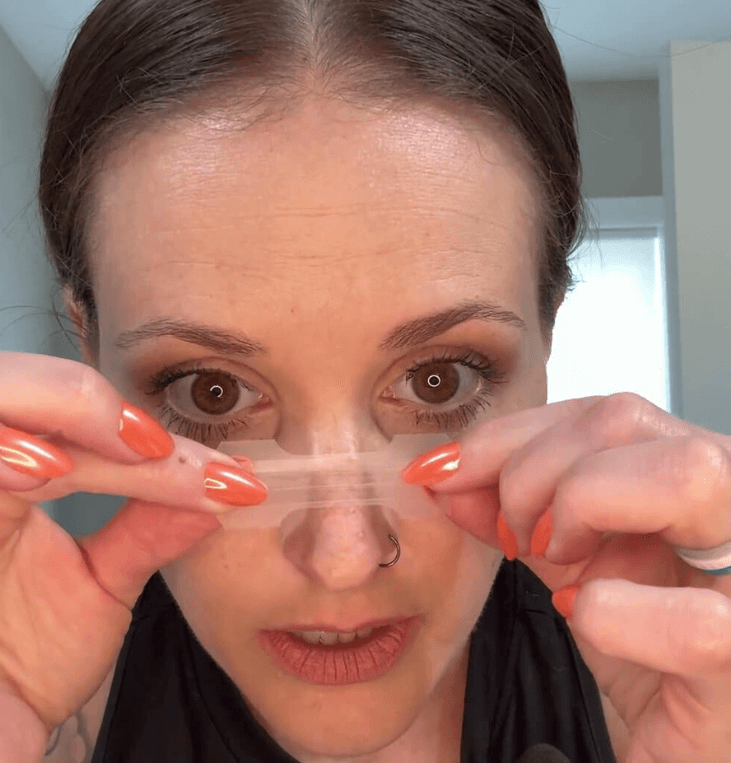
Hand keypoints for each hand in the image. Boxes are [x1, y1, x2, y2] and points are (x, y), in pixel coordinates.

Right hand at [0, 349, 265, 762]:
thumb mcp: (91, 594)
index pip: (67, 422)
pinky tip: (33, 469)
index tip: (216, 470)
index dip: (137, 429)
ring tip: (107, 453)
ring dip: (37, 406)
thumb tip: (217, 491)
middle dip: (81, 398)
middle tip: (156, 444)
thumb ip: (145, 534)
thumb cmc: (7, 672)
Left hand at [406, 393, 730, 762]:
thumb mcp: (571, 562)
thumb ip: (514, 510)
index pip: (602, 410)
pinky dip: (612, 615)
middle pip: (626, 418)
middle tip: (510, 534)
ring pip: (685, 474)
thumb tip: (445, 472)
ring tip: (557, 564)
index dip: (510, 434)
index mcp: (696, 479)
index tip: (443, 470)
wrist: (686, 746)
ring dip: (581, 512)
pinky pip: (694, 620)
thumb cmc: (647, 655)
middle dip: (532, 472)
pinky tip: (588, 619)